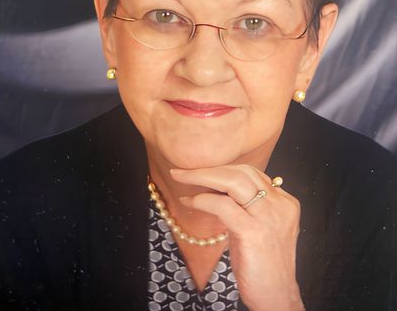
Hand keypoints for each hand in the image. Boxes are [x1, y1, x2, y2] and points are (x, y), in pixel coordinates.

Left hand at [171, 165, 304, 310]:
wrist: (277, 298)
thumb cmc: (263, 264)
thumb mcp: (259, 227)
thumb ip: (247, 205)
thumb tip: (216, 186)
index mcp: (284, 202)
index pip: (251, 173)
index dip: (223, 169)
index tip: (201, 172)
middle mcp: (280, 205)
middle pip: (242, 171)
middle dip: (209, 168)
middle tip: (183, 170)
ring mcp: (269, 217)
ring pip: (233, 181)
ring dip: (202, 176)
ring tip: (181, 177)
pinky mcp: (254, 232)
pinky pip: (223, 205)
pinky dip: (203, 199)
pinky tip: (190, 201)